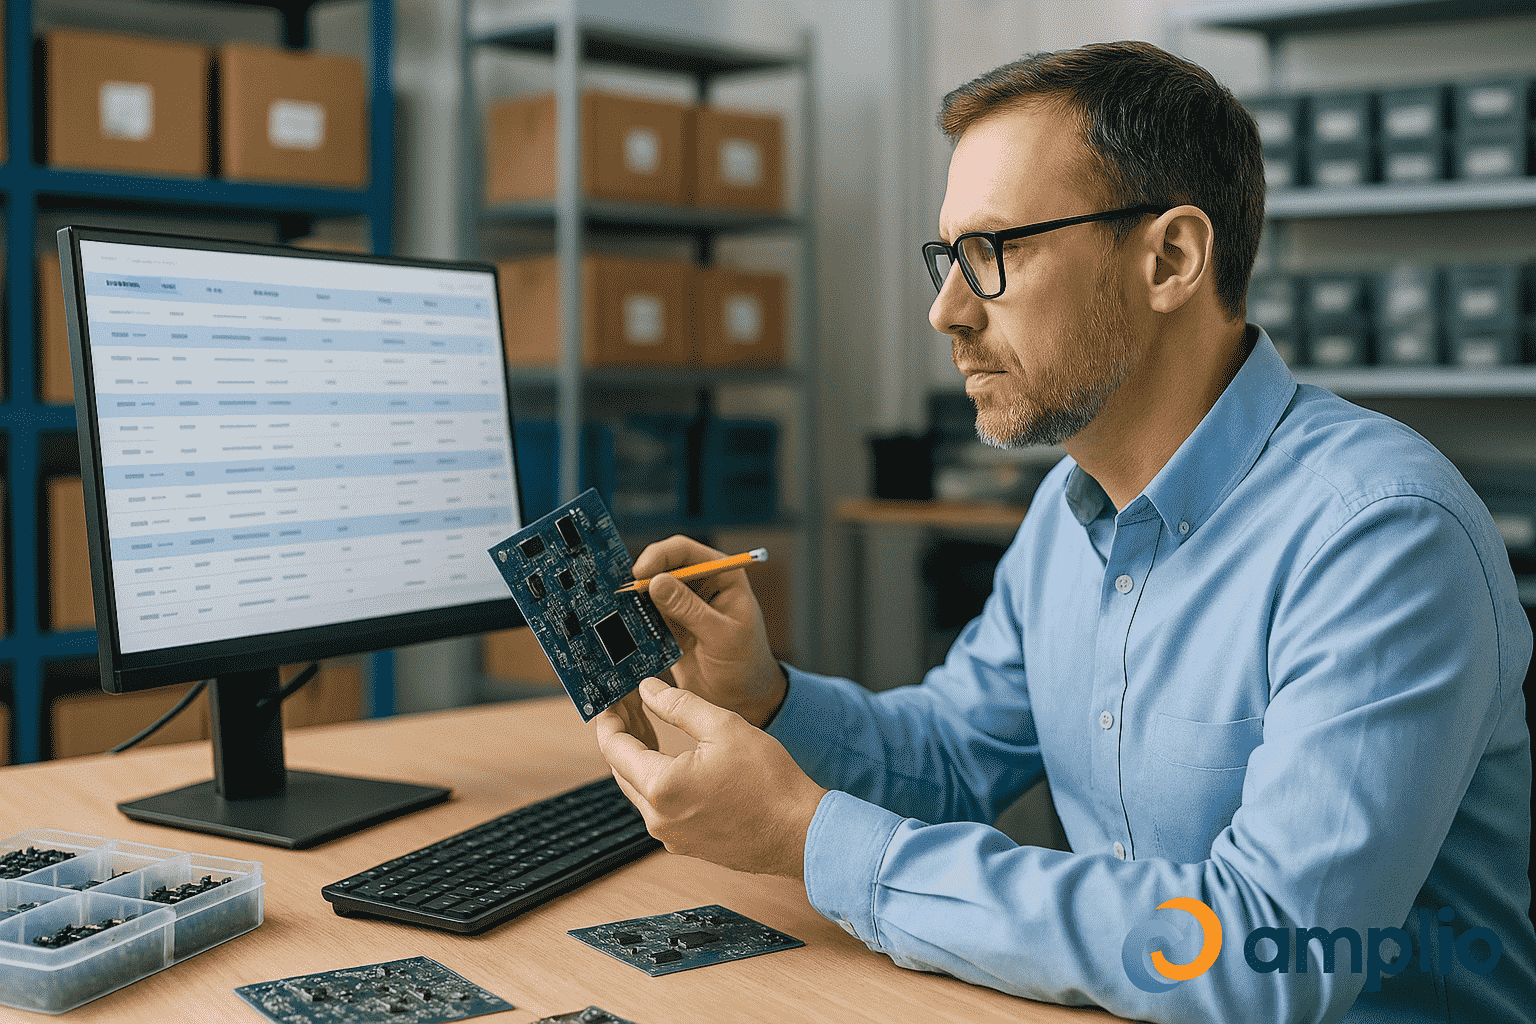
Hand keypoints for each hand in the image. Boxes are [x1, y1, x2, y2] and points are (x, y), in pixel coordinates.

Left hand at [595, 677, 826, 877]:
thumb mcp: (724, 726)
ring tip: (650, 727)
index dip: (609, 720)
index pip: (614, 748)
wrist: (800, 832)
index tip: (610, 702)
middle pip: (622, 771)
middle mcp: (658, 818)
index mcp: (661, 787)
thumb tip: (647, 690)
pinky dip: (659, 781)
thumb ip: (679, 705)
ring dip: (640, 759)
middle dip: (623, 737)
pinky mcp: (687, 844)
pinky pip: (661, 808)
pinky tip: (675, 761)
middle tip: (630, 707)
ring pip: (641, 790)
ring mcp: (672, 836)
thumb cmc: (769, 781)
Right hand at [633, 535, 787, 728]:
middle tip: (626, 595)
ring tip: (625, 611)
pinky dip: (636, 616)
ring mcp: (684, 603)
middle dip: (642, 577)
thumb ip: (690, 609)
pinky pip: (646, 612)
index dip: (659, 556)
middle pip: (662, 565)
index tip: (640, 573)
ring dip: (636, 598)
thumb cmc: (746, 664)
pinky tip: (629, 625)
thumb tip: (657, 582)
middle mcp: (701, 584)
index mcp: (722, 575)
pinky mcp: (670, 624)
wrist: (742, 697)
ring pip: (650, 588)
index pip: (685, 551)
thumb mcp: (722, 636)